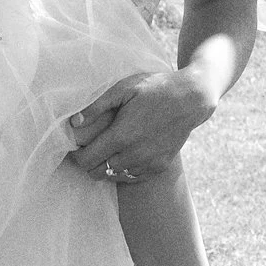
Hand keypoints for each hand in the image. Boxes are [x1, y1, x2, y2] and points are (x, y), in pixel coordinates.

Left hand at [66, 66, 216, 184]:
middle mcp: (134, 154)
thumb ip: (97, 105)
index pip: (87, 159)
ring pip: (114, 177)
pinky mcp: (159, 167)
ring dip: (106, 167)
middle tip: (90, 149)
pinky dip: (123, 170)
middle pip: (97, 172)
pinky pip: (132, 177)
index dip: (77, 155)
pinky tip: (124, 154)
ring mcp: (148, 163)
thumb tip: (74, 123)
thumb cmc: (155, 89)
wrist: (191, 100)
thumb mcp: (124, 88)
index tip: (77, 147)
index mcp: (122, 135)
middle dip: (89, 163)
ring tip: (106, 151)